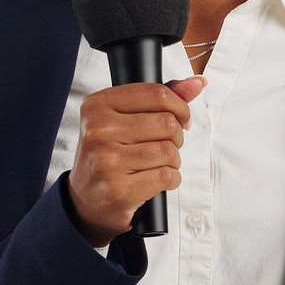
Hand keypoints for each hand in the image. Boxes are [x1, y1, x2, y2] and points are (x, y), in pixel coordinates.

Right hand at [67, 76, 205, 246]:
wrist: (86, 201)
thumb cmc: (110, 155)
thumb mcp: (125, 120)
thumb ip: (161, 98)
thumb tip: (198, 82)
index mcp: (97, 106)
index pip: (157, 93)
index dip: (180, 107)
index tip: (181, 119)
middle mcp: (97, 131)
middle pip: (167, 123)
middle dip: (176, 136)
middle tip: (165, 145)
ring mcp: (105, 162)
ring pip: (169, 151)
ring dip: (174, 160)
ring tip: (159, 164)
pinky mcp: (118, 190)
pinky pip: (166, 176)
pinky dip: (172, 179)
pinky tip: (158, 180)